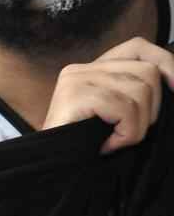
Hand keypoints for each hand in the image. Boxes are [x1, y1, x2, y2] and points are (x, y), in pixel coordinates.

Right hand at [42, 38, 173, 153]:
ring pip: (141, 90)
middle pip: (147, 72)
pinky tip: (108, 145)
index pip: (138, 47)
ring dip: (137, 126)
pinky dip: (126, 134)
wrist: (53, 168)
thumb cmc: (85, 148)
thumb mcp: (116, 117)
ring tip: (115, 141)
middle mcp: (82, 69)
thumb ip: (134, 95)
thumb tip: (173, 85)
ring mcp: (76, 80)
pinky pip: (125, 108)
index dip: (166, 64)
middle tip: (128, 132)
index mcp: (93, 70)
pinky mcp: (75, 95)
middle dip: (152, 109)